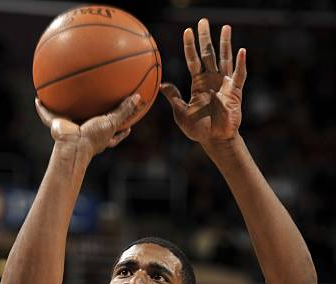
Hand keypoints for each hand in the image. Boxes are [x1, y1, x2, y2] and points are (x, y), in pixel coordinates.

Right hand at [35, 94, 140, 157]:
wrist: (74, 145)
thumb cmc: (93, 138)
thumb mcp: (112, 122)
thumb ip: (124, 110)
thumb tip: (138, 98)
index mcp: (100, 137)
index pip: (114, 135)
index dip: (122, 131)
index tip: (129, 127)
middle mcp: (85, 134)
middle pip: (90, 125)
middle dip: (92, 119)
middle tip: (96, 109)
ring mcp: (70, 131)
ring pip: (67, 120)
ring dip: (63, 112)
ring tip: (61, 99)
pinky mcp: (56, 126)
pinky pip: (47, 116)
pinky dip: (41, 109)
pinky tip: (38, 99)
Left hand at [161, 19, 246, 146]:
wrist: (215, 140)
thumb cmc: (198, 129)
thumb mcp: (181, 114)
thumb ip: (174, 98)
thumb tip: (162, 84)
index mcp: (198, 83)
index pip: (193, 60)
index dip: (190, 46)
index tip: (187, 30)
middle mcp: (211, 79)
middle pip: (208, 54)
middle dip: (206, 37)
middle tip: (203, 21)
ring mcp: (224, 84)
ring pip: (224, 59)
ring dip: (225, 43)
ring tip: (225, 27)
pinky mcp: (235, 92)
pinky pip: (239, 75)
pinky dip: (241, 64)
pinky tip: (242, 51)